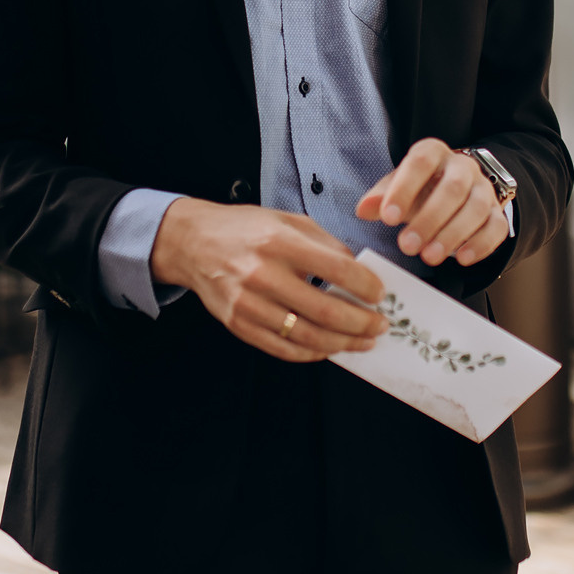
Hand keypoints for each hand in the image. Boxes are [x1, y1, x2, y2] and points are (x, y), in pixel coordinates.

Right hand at [151, 199, 385, 361]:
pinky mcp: (238, 324)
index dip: (366, 286)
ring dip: (342, 343)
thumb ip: (326, 244)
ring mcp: (248, 303)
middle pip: (325, 311)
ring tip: (362, 342)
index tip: (380, 294)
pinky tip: (328, 348)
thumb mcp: (289, 220)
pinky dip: (311, 352)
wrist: (194, 243)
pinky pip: (282, 348)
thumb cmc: (244, 229)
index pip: (337, 269)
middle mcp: (263, 274)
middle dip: (361, 323)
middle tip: (379, 325)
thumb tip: (359, 272)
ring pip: (307, 336)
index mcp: (279, 242)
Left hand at [357, 139, 508, 267]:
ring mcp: (484, 189)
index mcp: (434, 153)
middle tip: (407, 246)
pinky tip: (462, 259)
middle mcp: (463, 167)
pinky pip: (496, 227)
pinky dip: (480, 244)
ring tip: (429, 257)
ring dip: (452, 235)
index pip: (421, 163)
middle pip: (453, 188)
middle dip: (429, 219)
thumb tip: (363, 209)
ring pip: (476, 208)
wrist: (454, 191)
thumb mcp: (397, 187)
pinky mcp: (497, 213)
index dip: (404, 190)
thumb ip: (381, 198)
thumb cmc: (420, 189)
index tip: (388, 219)